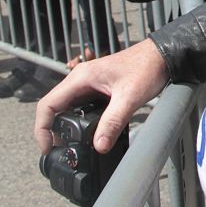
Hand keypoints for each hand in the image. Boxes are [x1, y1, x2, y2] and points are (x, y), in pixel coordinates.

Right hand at [35, 39, 168, 154]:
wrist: (162, 56)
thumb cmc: (147, 67)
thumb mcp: (129, 97)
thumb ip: (113, 122)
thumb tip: (99, 147)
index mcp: (82, 77)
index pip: (48, 104)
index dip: (42, 128)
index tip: (48, 147)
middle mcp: (82, 79)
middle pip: (55, 107)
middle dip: (53, 130)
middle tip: (60, 151)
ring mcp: (90, 84)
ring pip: (68, 108)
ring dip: (66, 126)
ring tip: (70, 146)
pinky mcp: (99, 89)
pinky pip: (82, 107)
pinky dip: (80, 122)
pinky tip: (87, 134)